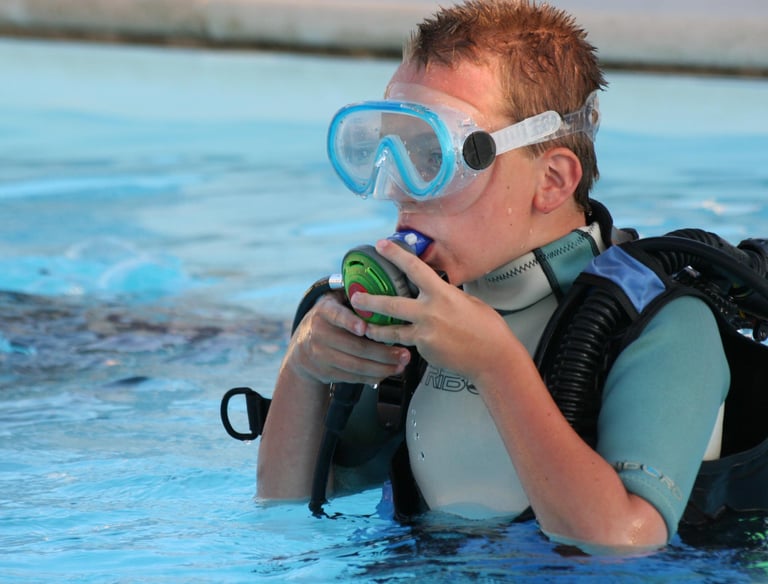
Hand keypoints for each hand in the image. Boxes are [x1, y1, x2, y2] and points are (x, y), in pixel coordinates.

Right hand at [286, 290, 410, 385]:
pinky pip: (353, 377)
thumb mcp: (335, 302)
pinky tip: (387, 372)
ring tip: (401, 365)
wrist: (302, 348)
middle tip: (405, 353)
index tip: (364, 328)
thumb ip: (354, 297)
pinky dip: (373, 377)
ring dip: (383, 367)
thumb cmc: (330, 320)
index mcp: (325, 311)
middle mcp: (319, 333)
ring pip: (356, 365)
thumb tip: (387, 285)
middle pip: (355, 347)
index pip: (337, 316)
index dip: (350, 322)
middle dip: (383, 352)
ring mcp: (321, 355)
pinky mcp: (325, 372)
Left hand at [349, 239, 513, 382]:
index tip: (381, 246)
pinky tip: (402, 342)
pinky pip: (409, 343)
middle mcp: (430, 313)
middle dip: (369, 301)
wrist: (493, 358)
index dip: (395, 255)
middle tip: (356, 298)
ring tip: (364, 327)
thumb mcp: (468, 302)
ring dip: (375, 328)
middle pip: (391, 304)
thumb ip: (445, 296)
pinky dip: (404, 341)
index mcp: (442, 294)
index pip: (414, 268)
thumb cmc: (487, 329)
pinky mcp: (424, 350)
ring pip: (392, 330)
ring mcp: (425, 333)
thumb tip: (433, 290)